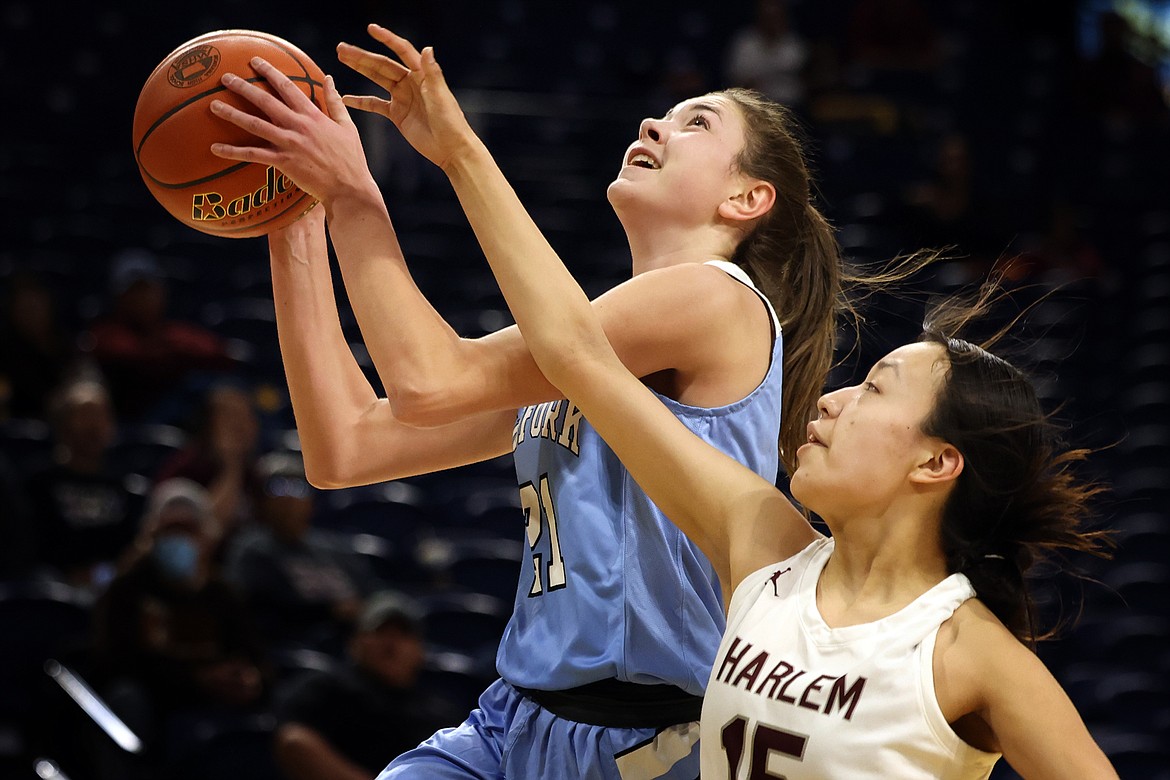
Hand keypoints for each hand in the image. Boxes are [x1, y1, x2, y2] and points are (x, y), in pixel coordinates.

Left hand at [209, 61, 374, 204]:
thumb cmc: (351, 160)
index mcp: (313, 115)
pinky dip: (234, 152)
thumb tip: (329, 79)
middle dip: (244, 87)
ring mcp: (290, 144)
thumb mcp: (348, 127)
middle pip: (265, 101)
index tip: (255, 61)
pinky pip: (254, 155)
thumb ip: (335, 102)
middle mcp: (299, 126)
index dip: (270, 72)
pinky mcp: (284, 163)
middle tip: (225, 77)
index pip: (288, 87)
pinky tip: (215, 148)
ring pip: (255, 124)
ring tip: (213, 105)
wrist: (349, 188)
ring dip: (232, 114)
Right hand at [337, 24, 477, 170]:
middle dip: (362, 56)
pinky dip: (361, 101)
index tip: (371, 29)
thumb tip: (427, 48)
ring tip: (342, 58)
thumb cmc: (450, 121)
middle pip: (382, 65)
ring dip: (360, 69)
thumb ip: (432, 73)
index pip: (402, 51)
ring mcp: (402, 98)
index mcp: (422, 75)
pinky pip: (375, 104)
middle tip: (341, 48)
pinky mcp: (397, 114)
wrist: (450, 148)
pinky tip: (346, 98)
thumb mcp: (440, 96)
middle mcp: (410, 83)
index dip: (386, 39)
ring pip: (377, 79)